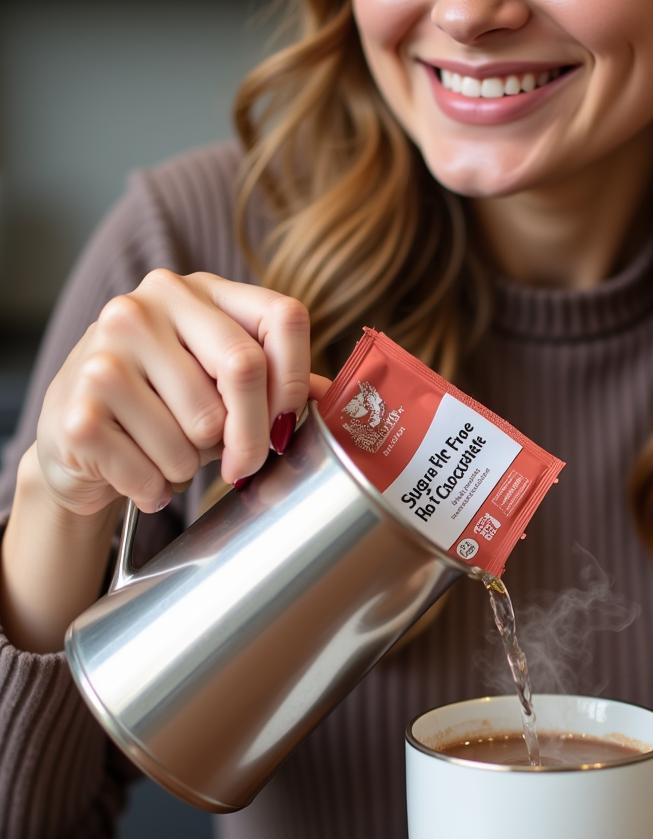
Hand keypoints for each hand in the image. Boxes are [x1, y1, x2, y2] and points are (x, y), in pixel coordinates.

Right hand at [36, 270, 333, 516]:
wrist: (73, 440)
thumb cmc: (164, 409)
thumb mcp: (219, 382)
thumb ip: (276, 384)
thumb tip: (338, 399)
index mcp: (197, 293)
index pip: (282, 316)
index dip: (296, 378)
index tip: (285, 422)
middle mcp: (145, 305)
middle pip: (244, 368)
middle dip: (254, 435)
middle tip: (241, 466)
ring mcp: (104, 350)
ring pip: (200, 429)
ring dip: (194, 466)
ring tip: (169, 456)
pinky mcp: (77, 408)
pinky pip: (154, 469)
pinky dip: (156, 489)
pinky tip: (138, 473)